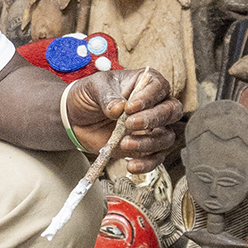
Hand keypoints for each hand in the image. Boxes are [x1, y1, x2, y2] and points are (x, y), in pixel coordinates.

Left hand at [64, 66, 181, 171]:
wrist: (76, 117)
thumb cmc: (89, 95)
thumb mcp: (94, 88)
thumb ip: (107, 97)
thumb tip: (118, 108)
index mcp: (145, 82)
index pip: (159, 87)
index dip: (148, 98)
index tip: (130, 107)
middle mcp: (154, 104)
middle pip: (171, 112)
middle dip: (152, 119)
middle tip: (129, 124)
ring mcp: (152, 127)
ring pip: (166, 136)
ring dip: (148, 142)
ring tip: (123, 142)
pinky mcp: (144, 147)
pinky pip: (156, 158)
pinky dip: (147, 164)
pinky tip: (131, 165)